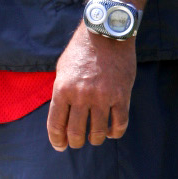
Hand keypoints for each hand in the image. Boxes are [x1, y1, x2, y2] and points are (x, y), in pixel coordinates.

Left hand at [47, 21, 136, 150]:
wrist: (107, 33)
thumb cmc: (81, 50)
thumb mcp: (62, 70)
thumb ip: (61, 93)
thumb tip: (62, 117)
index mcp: (62, 89)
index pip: (56, 125)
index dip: (57, 140)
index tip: (60, 145)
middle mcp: (81, 96)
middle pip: (76, 133)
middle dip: (75, 142)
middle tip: (77, 142)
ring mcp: (102, 97)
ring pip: (98, 132)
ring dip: (95, 139)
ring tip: (94, 137)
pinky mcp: (121, 96)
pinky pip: (119, 124)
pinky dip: (115, 132)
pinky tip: (111, 132)